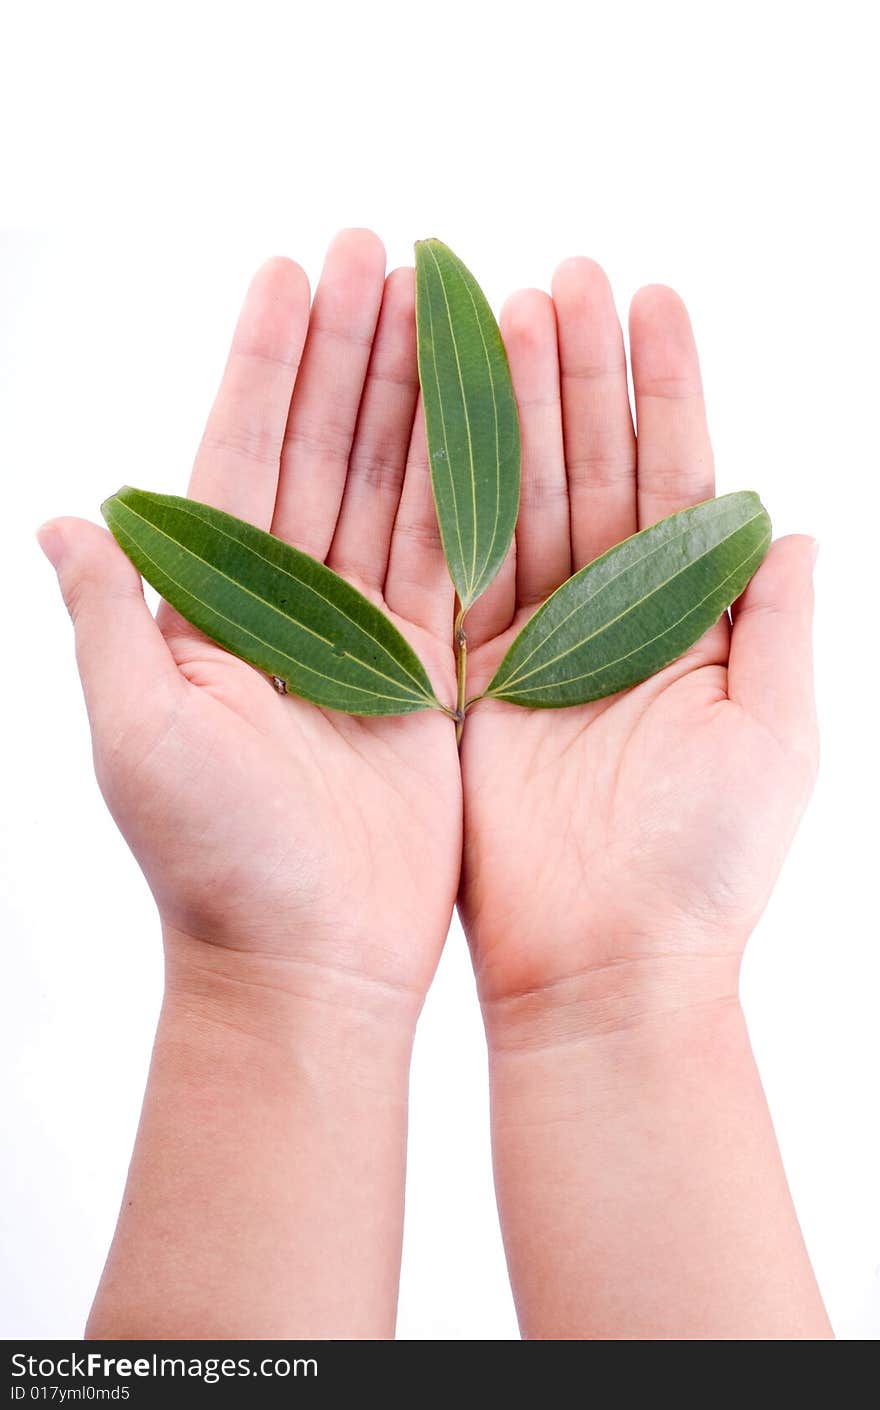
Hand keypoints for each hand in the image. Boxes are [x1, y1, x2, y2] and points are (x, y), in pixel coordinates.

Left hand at [40, 230, 458, 1015]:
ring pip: (391, 492)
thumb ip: (108, 620)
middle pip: (322, 453)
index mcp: (209, 607)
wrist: (305, 963)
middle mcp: (282, 608)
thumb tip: (60, 517)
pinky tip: (487, 420)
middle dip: (350, 352)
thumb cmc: (210, 860)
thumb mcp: (138, 733)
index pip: (240, 456)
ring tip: (444, 305)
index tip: (293, 272)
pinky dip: (467, 491)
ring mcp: (356, 636)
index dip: (265, 364)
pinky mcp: (424, 675)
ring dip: (414, 399)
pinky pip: (449, 562)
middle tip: (384, 252)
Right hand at [460, 260, 817, 1020]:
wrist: (603, 966)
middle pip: (596, 471)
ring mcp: (536, 644)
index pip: (678, 479)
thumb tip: (789, 524)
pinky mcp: (467, 679)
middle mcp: (610, 620)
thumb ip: (777, 622)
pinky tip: (451, 414)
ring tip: (512, 307)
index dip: (668, 389)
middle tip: (570, 274)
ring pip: (526, 501)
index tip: (655, 298)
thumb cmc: (705, 866)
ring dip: (520, 407)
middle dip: (586, 372)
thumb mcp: (773, 734)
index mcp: (689, 623)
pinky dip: (457, 491)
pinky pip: (462, 567)